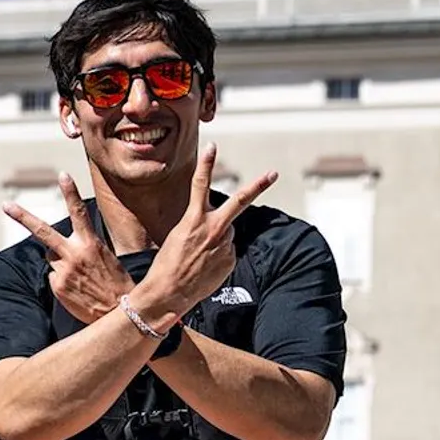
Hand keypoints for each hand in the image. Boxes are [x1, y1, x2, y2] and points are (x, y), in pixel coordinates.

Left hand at [3, 173, 133, 323]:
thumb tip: (61, 247)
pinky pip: (54, 277)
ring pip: (52, 257)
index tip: (62, 175)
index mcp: (91, 244)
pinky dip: (62, 280)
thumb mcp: (107, 258)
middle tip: (6, 205)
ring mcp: (63, 271)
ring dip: (61, 262)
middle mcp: (74, 255)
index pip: (78, 212)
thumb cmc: (117, 284)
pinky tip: (78, 289)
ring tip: (81, 276)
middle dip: (22, 217)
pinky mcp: (57, 287)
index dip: (70, 192)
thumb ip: (84, 247)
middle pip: (43, 231)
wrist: (121, 313)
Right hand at [133, 146, 275, 322]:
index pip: (200, 184)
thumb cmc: (166, 264)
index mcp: (195, 219)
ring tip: (198, 257)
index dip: (206, 164)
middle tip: (273, 173)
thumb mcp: (177, 236)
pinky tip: (204, 267)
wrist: (169, 292)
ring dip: (217, 240)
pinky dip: (218, 256)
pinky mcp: (230, 260)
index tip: (212, 147)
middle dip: (258, 185)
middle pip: (240, 201)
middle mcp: (214, 229)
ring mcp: (225, 245)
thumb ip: (199, 226)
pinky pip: (227, 252)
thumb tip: (221, 230)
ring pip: (227, 233)